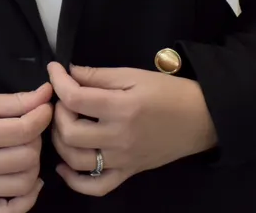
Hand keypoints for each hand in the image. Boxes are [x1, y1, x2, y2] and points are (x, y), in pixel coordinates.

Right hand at [0, 82, 53, 211]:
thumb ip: (13, 101)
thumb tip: (46, 95)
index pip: (24, 130)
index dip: (42, 117)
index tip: (43, 109)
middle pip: (28, 157)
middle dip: (36, 140)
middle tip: (27, 130)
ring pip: (25, 183)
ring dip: (34, 166)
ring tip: (24, 153)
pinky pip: (12, 211)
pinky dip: (28, 198)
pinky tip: (28, 182)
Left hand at [45, 61, 217, 196]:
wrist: (201, 118)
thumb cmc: (168, 92)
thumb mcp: (134, 75)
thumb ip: (99, 75)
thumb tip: (69, 73)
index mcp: (121, 108)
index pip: (75, 99)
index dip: (58, 81)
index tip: (54, 70)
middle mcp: (119, 138)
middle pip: (69, 132)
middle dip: (57, 113)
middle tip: (64, 99)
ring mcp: (123, 160)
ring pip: (76, 160)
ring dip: (60, 142)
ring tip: (64, 124)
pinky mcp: (128, 173)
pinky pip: (97, 186)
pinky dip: (74, 181)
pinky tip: (64, 165)